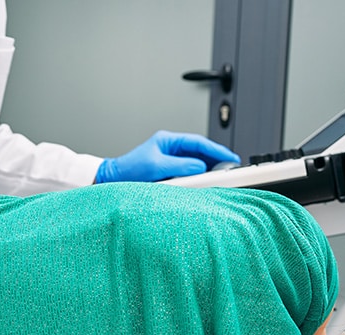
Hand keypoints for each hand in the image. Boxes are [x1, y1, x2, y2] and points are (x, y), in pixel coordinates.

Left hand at [94, 130, 238, 183]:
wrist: (112, 180)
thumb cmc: (128, 170)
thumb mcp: (156, 167)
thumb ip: (180, 166)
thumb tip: (200, 168)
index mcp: (169, 141)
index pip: (199, 143)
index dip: (217, 150)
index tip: (231, 158)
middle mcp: (171, 149)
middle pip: (200, 152)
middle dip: (217, 159)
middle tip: (232, 167)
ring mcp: (170, 161)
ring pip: (195, 164)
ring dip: (208, 170)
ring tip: (222, 176)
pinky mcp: (168, 173)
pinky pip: (188, 174)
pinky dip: (197, 178)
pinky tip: (204, 183)